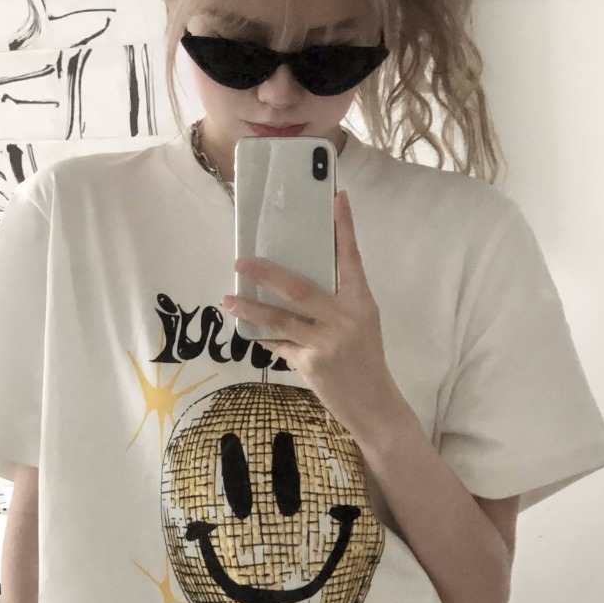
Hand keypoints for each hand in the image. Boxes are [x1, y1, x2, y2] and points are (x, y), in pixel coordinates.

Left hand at [222, 190, 398, 439]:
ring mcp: (327, 342)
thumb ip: (335, 302)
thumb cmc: (366, 359)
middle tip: (241, 261)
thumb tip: (294, 282)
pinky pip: (279, 345)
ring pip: (279, 319)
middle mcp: (345, 318)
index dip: (344, 227)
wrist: (375, 405)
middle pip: (299, 288)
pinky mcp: (311, 364)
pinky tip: (248, 331)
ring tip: (228, 298)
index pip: (351, 257)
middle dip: (266, 273)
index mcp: (362, 301)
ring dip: (250, 309)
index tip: (336, 197)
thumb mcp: (361, 324)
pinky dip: (263, 337)